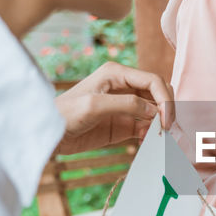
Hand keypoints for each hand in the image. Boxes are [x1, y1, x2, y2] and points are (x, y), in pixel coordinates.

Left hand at [54, 62, 173, 154]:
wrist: (49, 135)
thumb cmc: (65, 114)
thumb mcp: (94, 106)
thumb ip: (126, 105)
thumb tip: (154, 112)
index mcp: (117, 74)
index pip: (153, 81)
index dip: (165, 99)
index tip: (166, 121)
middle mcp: (124, 86)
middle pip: (158, 93)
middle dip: (166, 109)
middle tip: (167, 130)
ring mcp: (125, 106)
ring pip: (155, 110)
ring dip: (161, 123)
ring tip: (159, 138)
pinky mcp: (123, 123)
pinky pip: (146, 125)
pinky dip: (152, 133)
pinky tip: (147, 141)